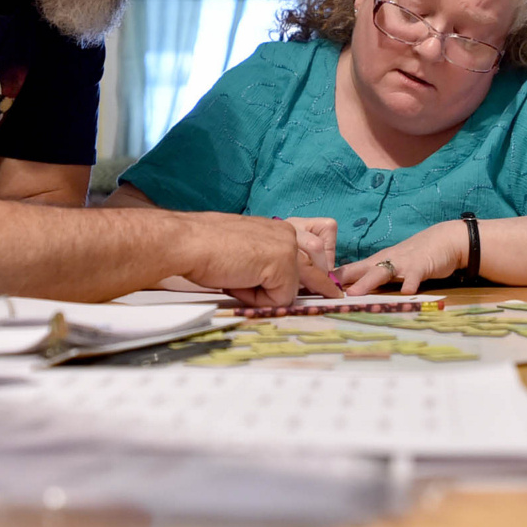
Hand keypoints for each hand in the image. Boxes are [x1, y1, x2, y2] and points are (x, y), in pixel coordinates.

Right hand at [178, 212, 341, 307]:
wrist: (188, 242)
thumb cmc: (204, 247)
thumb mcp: (243, 253)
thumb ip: (264, 263)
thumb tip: (277, 286)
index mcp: (276, 227)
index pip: (311, 246)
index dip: (320, 266)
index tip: (329, 280)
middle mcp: (286, 232)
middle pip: (318, 261)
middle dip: (325, 283)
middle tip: (337, 296)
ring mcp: (287, 246)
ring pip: (299, 283)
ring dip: (274, 293)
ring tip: (250, 286)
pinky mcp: (283, 263)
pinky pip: (280, 298)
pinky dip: (258, 300)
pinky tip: (237, 283)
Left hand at [335, 221, 468, 295]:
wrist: (443, 240)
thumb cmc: (414, 256)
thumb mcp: (391, 266)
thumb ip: (374, 277)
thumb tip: (351, 292)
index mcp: (376, 262)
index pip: (350, 270)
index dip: (332, 278)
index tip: (313, 286)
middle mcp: (386, 261)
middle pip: (361, 269)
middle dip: (343, 280)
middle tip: (325, 290)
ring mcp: (403, 262)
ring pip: (383, 272)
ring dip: (369, 282)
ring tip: (356, 293)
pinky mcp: (422, 266)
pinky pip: (415, 275)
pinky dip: (410, 283)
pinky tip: (406, 293)